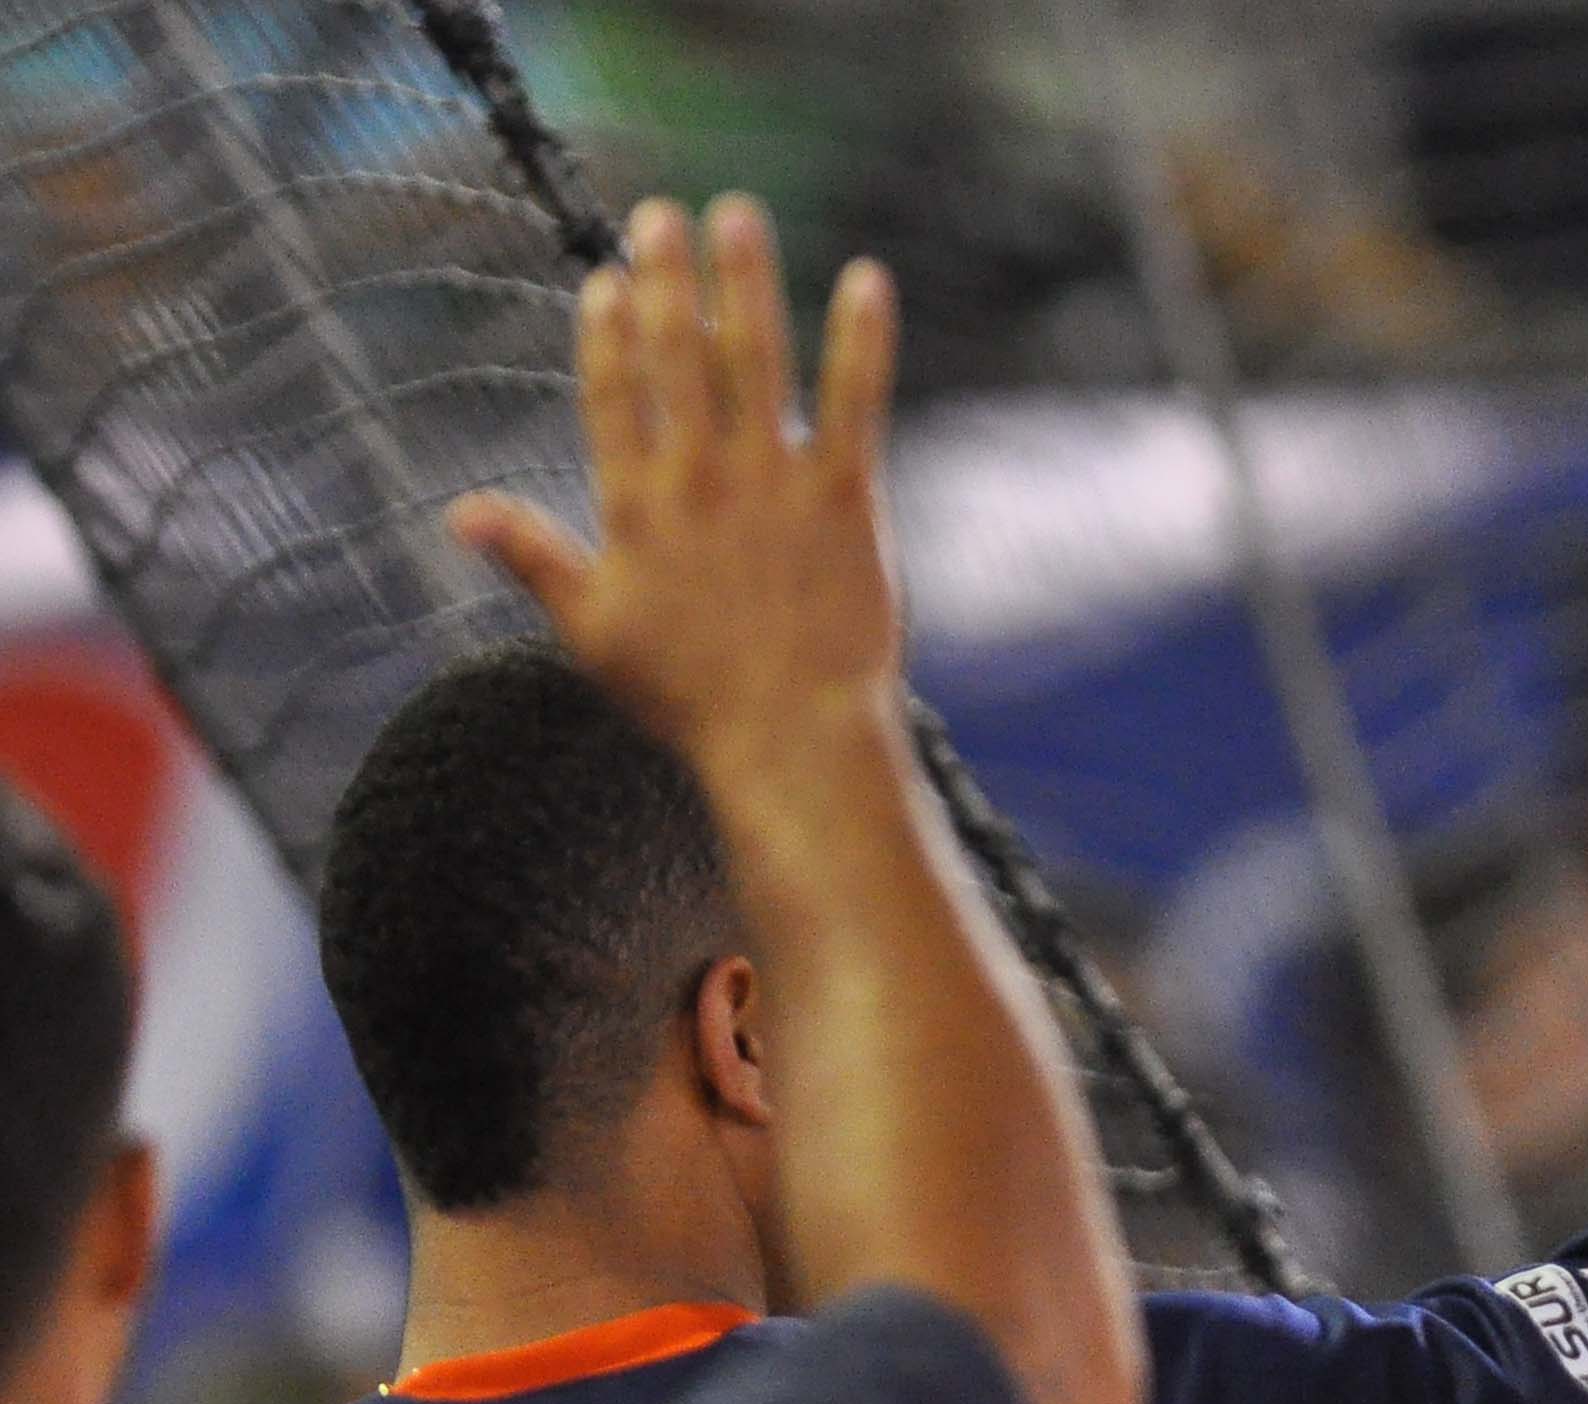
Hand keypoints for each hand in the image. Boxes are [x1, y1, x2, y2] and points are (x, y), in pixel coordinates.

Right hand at [451, 195, 903, 774]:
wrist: (790, 742)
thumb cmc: (689, 699)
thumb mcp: (589, 632)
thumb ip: (530, 558)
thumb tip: (457, 512)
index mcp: (634, 506)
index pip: (612, 395)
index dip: (608, 333)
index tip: (607, 279)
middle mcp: (699, 479)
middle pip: (676, 356)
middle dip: (666, 279)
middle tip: (662, 215)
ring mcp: (773, 484)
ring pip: (755, 360)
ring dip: (744, 281)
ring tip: (735, 215)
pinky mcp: (846, 500)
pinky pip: (855, 403)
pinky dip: (860, 340)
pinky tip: (866, 280)